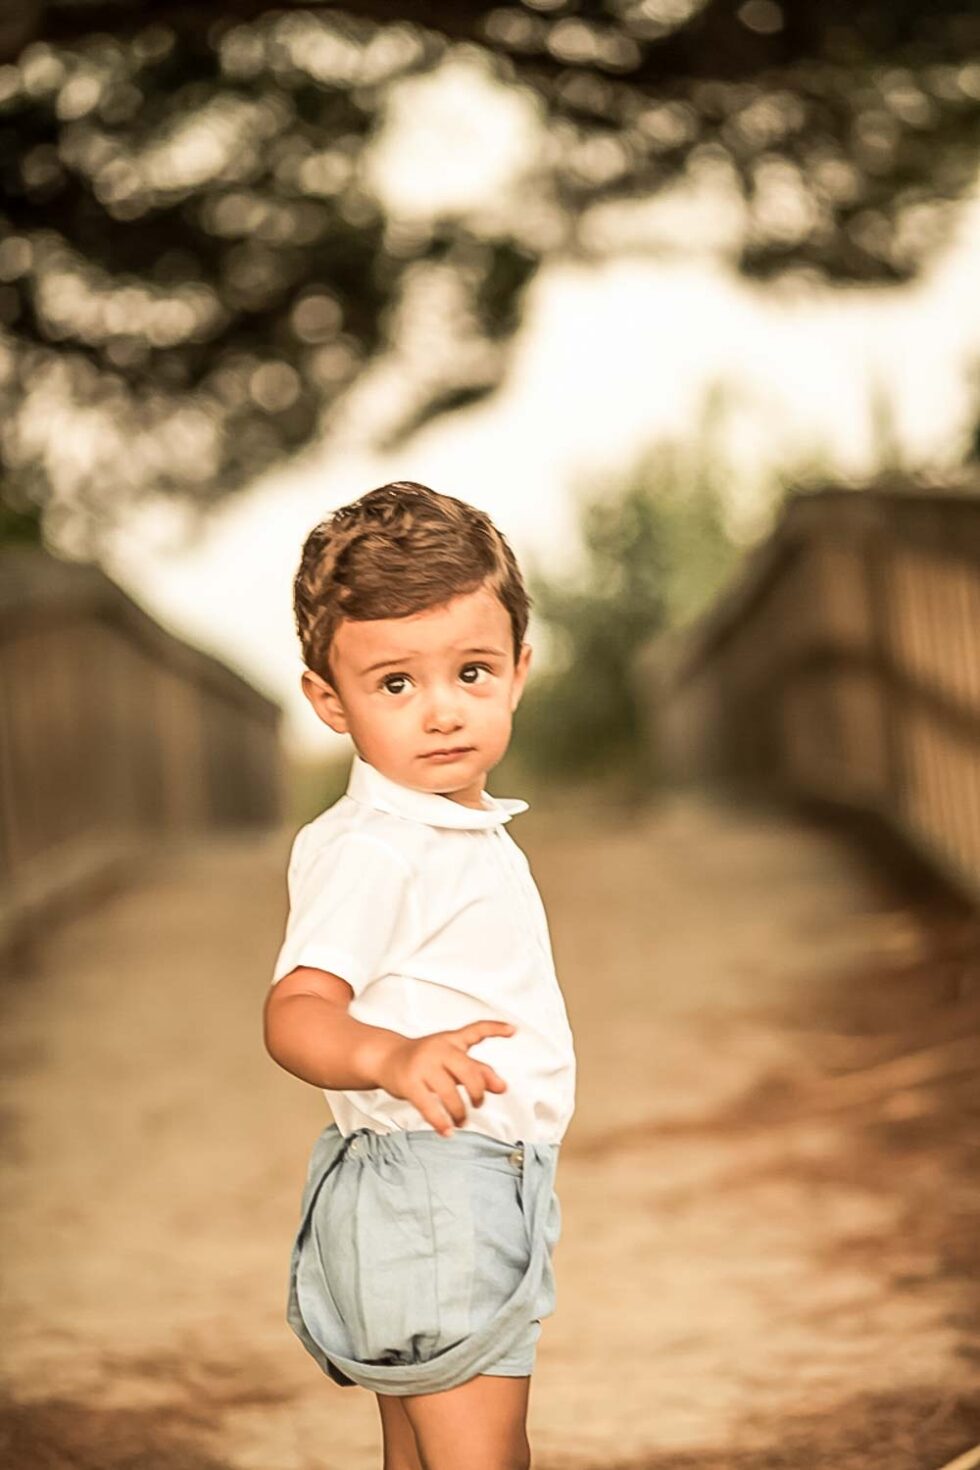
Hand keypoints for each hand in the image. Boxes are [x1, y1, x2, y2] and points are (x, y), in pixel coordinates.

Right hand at [375, 1020, 515, 1136]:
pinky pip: (429, 1107)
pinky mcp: (410, 1083)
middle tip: (478, 1104)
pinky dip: (441, 1123)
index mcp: (451, 1040)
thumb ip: (477, 1070)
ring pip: (450, 1094)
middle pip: (469, 1072)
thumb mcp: (451, 1058)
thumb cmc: (422, 1058)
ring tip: (461, 1120)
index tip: (512, 1030)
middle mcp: (439, 1050)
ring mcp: (423, 1066)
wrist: (385, 1057)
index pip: (475, 1030)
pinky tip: (447, 1131)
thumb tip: (501, 1086)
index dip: (495, 1029)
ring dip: (460, 1113)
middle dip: (478, 1093)